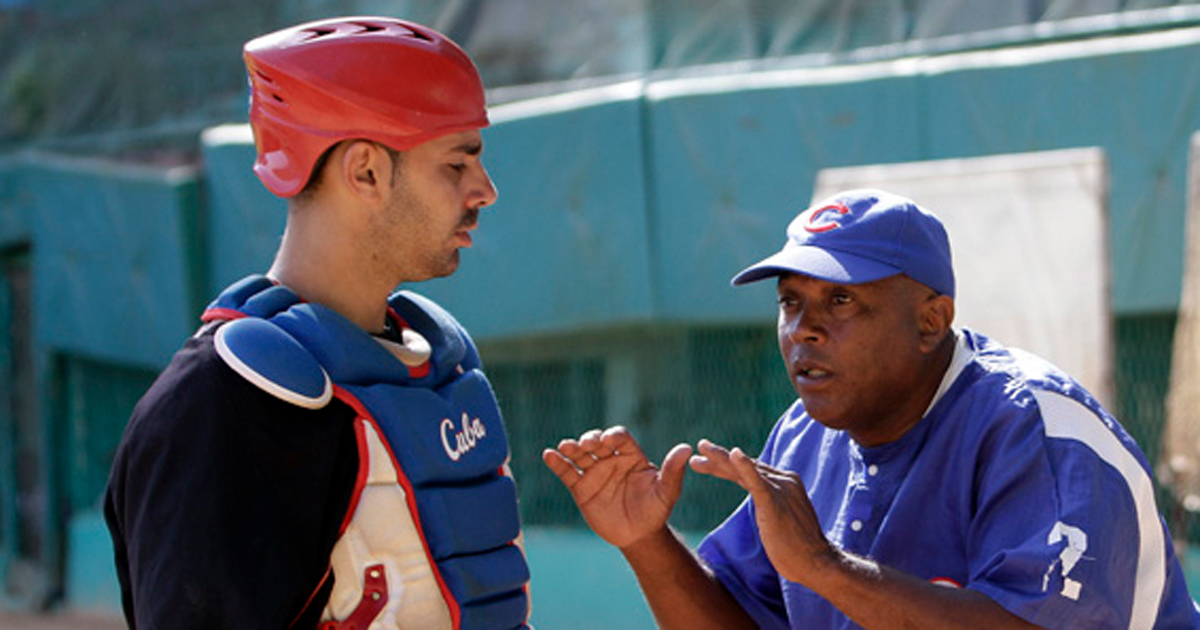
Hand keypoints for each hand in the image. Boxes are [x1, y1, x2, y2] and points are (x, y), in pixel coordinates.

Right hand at [543, 427, 691, 548]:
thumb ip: (673, 471)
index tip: (610, 440)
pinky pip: (567, 472)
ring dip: (571, 448)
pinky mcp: (581, 488)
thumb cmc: (655, 511)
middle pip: (597, 443)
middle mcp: (611, 460)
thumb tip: (687, 448)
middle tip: (586, 444)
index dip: (614, 436)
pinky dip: (557, 463)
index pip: (620, 439)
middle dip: (590, 440)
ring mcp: (594, 473)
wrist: (638, 535)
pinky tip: (549, 455)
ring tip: (564, 446)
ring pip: (580, 455)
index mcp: (631, 456)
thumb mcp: (667, 492)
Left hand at [689, 439, 837, 586]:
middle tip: (700, 446)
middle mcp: (783, 480)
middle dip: (719, 458)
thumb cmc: (797, 547)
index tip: (706, 461)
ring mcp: (780, 489)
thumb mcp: (782, 519)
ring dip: (721, 458)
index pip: (750, 470)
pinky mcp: (775, 502)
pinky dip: (745, 466)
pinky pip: (757, 481)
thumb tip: (764, 506)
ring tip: (702, 449)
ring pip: (745, 470)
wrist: (816, 562)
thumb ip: (771, 506)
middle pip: (745, 466)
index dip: (727, 464)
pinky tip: (733, 454)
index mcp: (784, 483)